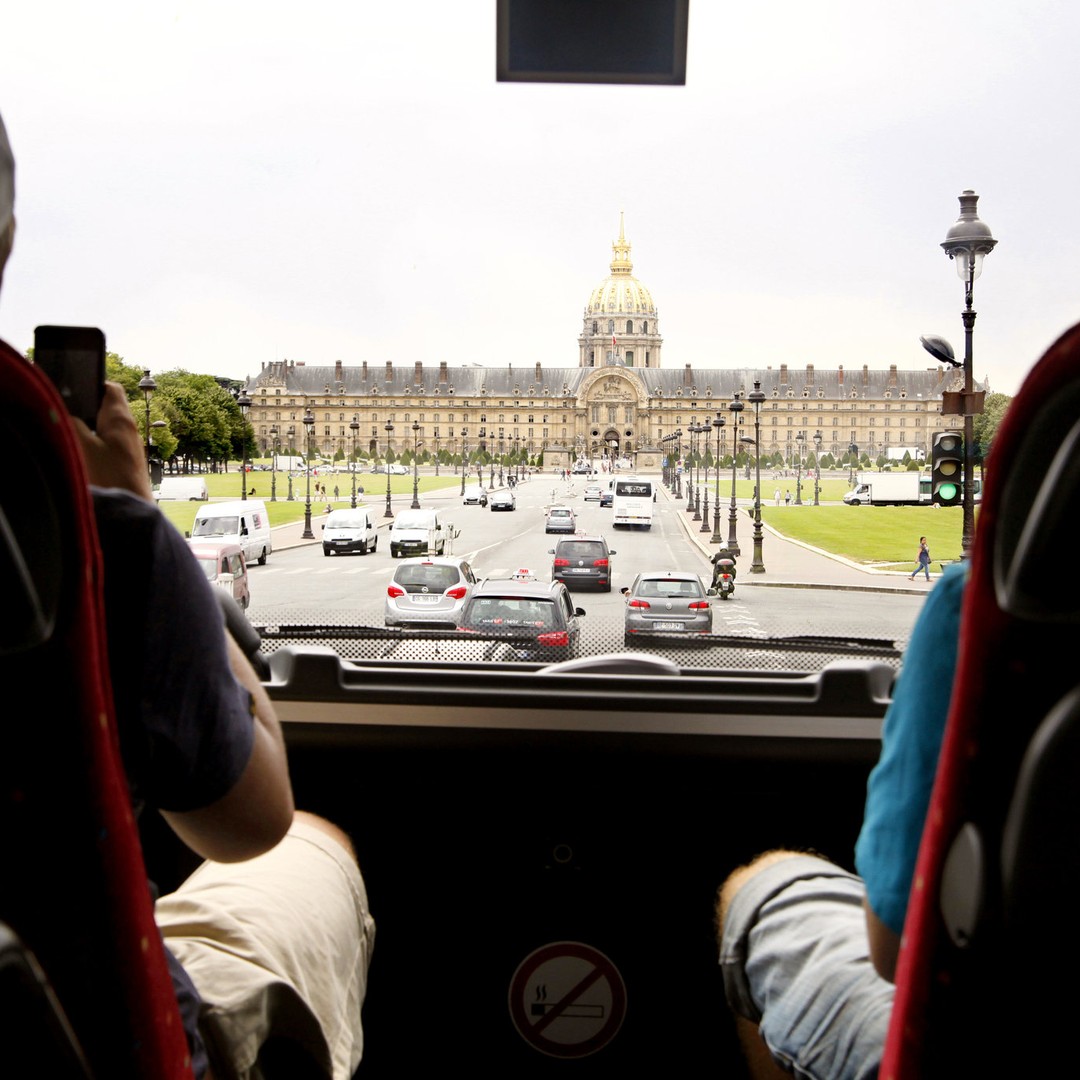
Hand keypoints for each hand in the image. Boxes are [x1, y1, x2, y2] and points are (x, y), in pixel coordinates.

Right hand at [72, 381, 152, 500]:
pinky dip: (94, 447)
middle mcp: (129, 429)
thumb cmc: (111, 477)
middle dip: (85, 410)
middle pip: (105, 408)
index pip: (110, 388)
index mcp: (121, 418)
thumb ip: (71, 423)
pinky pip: (107, 447)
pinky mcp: (126, 463)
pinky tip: (83, 456)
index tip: (74, 389)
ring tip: (72, 438)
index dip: (92, 384)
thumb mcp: (82, 445)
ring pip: (105, 428)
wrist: (132, 510)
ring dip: (88, 430)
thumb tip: (65, 412)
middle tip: (66, 416)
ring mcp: (129, 447)